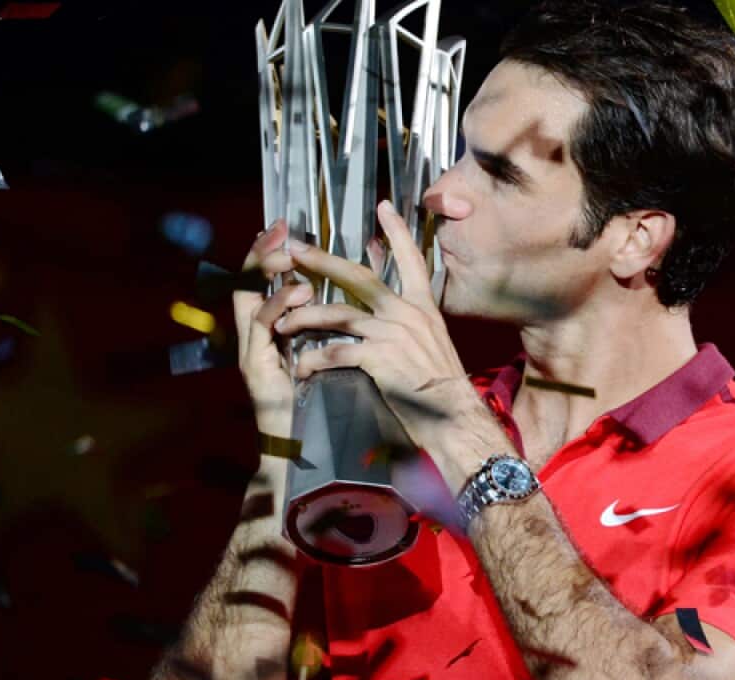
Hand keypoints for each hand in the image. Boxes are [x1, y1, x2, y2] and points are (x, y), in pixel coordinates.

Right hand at [232, 220, 313, 437]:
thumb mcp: (328, 354)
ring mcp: (252, 356)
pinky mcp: (257, 371)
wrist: (308, 452)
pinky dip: (277, 307)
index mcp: (273, 336)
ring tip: (292, 262)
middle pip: (243, 286)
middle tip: (277, 231)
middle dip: (258, 255)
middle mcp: (256, 342)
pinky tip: (299, 295)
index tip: (281, 226)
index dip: (266, 254)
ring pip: (249, 303)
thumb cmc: (324, 405)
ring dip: (269, 278)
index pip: (262, 284)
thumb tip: (354, 290)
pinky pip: (261, 329)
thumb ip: (331, 324)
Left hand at [262, 200, 475, 451]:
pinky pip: (336, 351)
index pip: (412, 260)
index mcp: (424, 307)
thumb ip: (414, 320)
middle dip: (323, 261)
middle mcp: (408, 313)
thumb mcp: (433, 343)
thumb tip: (395, 302)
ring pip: (338, 314)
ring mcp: (393, 333)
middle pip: (359, 277)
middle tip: (294, 250)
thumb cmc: (443, 388)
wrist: (454, 417)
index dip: (398, 233)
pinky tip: (300, 367)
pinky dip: (314, 359)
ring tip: (280, 322)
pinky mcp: (380, 358)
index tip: (383, 207)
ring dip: (305, 317)